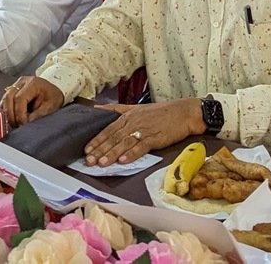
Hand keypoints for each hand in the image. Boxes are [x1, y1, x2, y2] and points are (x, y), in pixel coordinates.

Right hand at [1, 76, 64, 127]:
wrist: (54, 91)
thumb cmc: (53, 97)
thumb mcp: (51, 106)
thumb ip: (38, 114)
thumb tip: (26, 122)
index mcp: (33, 83)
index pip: (20, 98)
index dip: (19, 113)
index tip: (23, 124)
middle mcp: (22, 82)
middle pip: (8, 97)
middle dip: (11, 114)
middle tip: (17, 126)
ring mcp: (16, 85)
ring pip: (4, 99)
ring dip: (7, 113)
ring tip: (16, 124)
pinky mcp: (13, 91)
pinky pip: (5, 101)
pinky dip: (7, 111)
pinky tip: (14, 119)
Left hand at [83, 99, 203, 166]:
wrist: (184, 113)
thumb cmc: (161, 112)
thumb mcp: (137, 107)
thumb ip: (117, 109)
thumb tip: (98, 109)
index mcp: (128, 115)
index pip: (109, 129)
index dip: (97, 140)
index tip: (86, 149)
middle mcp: (134, 122)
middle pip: (113, 137)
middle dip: (100, 150)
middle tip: (88, 160)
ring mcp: (144, 130)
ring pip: (124, 143)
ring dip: (112, 154)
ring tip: (101, 163)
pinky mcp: (155, 138)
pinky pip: (141, 147)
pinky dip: (132, 154)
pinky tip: (123, 161)